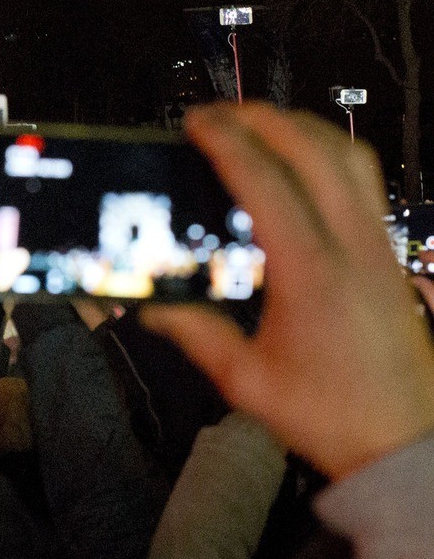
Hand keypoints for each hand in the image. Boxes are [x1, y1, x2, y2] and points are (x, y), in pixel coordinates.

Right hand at [142, 103, 433, 480]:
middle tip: (218, 114)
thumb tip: (152, 306)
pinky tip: (303, 162)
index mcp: (309, 273)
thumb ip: (197, 335)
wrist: (405, 444)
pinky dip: (330, 154)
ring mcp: (378, 247)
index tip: (195, 123)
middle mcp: (351, 247)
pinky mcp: (391, 255)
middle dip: (262, 119)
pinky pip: (365, 181)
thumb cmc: (327, 416)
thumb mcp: (247, 382)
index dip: (227, 141)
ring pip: (351, 157)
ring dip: (303, 128)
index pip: (265, 181)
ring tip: (261, 124)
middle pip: (314, 151)